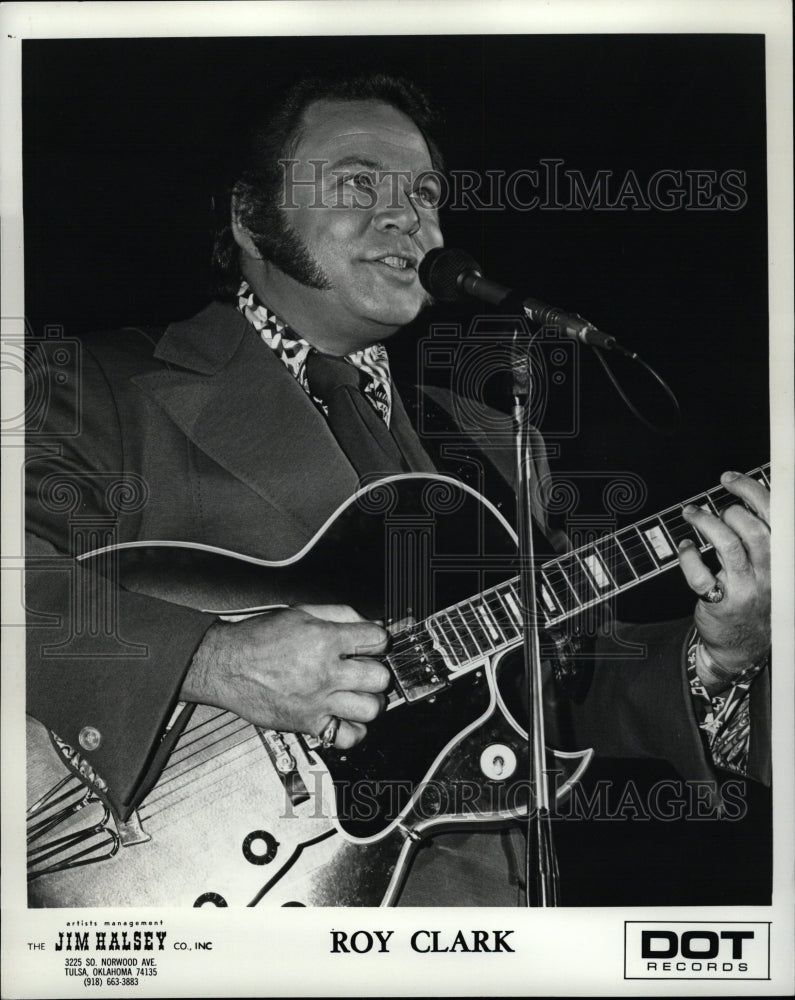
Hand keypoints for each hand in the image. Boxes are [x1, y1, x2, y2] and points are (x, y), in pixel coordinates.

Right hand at [181, 604, 389, 748]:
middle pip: (379, 677)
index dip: (378, 640)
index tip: (372, 643)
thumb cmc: (256, 639)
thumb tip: (367, 622)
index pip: (377, 640)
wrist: (224, 665)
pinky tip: (346, 716)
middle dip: (376, 671)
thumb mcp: (299, 613)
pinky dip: (353, 730)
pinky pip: (346, 736)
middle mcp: (324, 672)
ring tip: (358, 694)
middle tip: (365, 669)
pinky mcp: (307, 723)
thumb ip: (338, 614)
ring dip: (369, 700)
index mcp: (324, 640)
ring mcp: (318, 701)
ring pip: (370, 709)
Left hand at [678, 471, 769, 692]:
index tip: (729, 478)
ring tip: (691, 514)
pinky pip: (701, 576)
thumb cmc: (755, 597)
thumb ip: (762, 537)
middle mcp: (769, 574)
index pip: (775, 518)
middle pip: (754, 530)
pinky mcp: (720, 604)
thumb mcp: (770, 568)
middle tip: (712, 507)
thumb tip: (744, 496)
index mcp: (782, 560)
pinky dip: (688, 556)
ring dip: (706, 524)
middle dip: (730, 510)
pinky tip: (684, 546)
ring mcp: (745, 590)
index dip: (751, 492)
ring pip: (727, 547)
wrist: (744, 646)